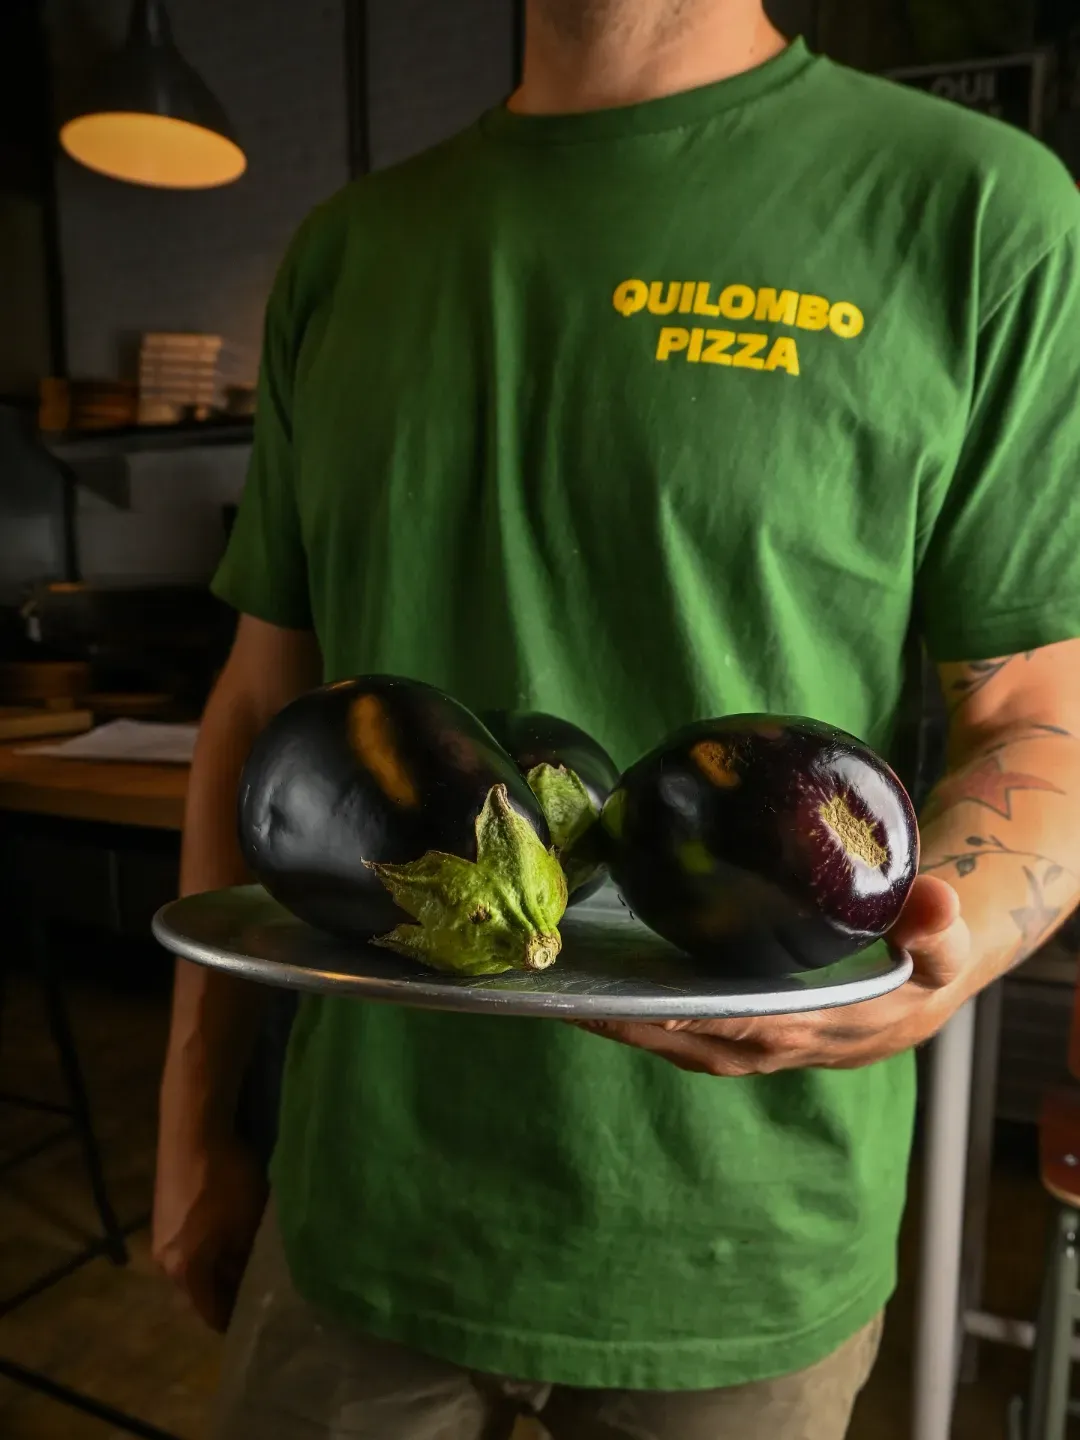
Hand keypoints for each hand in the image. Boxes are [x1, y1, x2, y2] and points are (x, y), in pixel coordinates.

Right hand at [152, 1129, 266, 1331]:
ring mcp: (160, 1237)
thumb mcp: (246, 1223)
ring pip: (194, 1267)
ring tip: (247, 1261)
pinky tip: (229, 1235)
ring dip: (218, 1267)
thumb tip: (252, 1281)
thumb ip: (247, 1259)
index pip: (211, 1313)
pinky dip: (208, 1248)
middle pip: (200, 1291)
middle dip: (227, 1292)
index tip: (261, 1320)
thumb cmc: (225, 1181)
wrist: (194, 1131)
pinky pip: (188, 1246)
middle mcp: (164, 1263)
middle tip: (259, 1289)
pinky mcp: (163, 1215)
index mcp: (185, 1272)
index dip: (236, 1319)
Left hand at [579, 875, 970, 1074]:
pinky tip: (617, 991)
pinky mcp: (758, 1032)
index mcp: (826, 1026)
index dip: (698, 1018)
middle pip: (702, 1045)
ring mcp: (769, 1044)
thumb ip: (937, 926)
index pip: (752, 1026)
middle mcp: (788, 1045)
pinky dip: (656, 1020)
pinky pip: (697, 1033)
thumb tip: (935, 899)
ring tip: (579, 1000)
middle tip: (580, 1002)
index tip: (645, 1005)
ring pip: (692, 1046)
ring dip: (639, 1030)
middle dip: (642, 1029)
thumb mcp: (944, 943)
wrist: (933, 981)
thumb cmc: (930, 956)